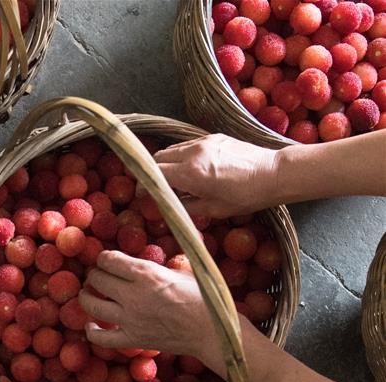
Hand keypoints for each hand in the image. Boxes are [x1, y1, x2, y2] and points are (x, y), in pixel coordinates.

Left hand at [78, 251, 224, 374]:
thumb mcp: (182, 271)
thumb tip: (143, 260)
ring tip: (88, 293)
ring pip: (92, 305)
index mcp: (146, 273)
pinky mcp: (132, 339)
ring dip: (86, 297)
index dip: (104, 258)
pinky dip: (91, 331)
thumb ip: (158, 266)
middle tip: (98, 276)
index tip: (106, 260)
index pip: (109, 260)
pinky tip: (90, 325)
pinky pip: (101, 338)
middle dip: (95, 275)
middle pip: (97, 279)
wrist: (212, 331)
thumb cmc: (203, 298)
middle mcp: (133, 295)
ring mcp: (130, 319)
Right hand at [153, 134, 279, 217]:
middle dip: (152, 171)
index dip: (144, 184)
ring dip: (166, 162)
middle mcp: (192, 153)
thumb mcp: (213, 209)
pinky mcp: (214, 137)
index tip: (142, 194)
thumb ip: (186, 205)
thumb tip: (170, 204)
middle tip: (155, 186)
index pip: (154, 173)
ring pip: (172, 149)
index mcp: (190, 173)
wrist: (274, 173)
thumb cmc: (246, 197)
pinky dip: (181, 155)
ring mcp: (203, 142)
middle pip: (159, 157)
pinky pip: (187, 145)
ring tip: (172, 177)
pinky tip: (190, 168)